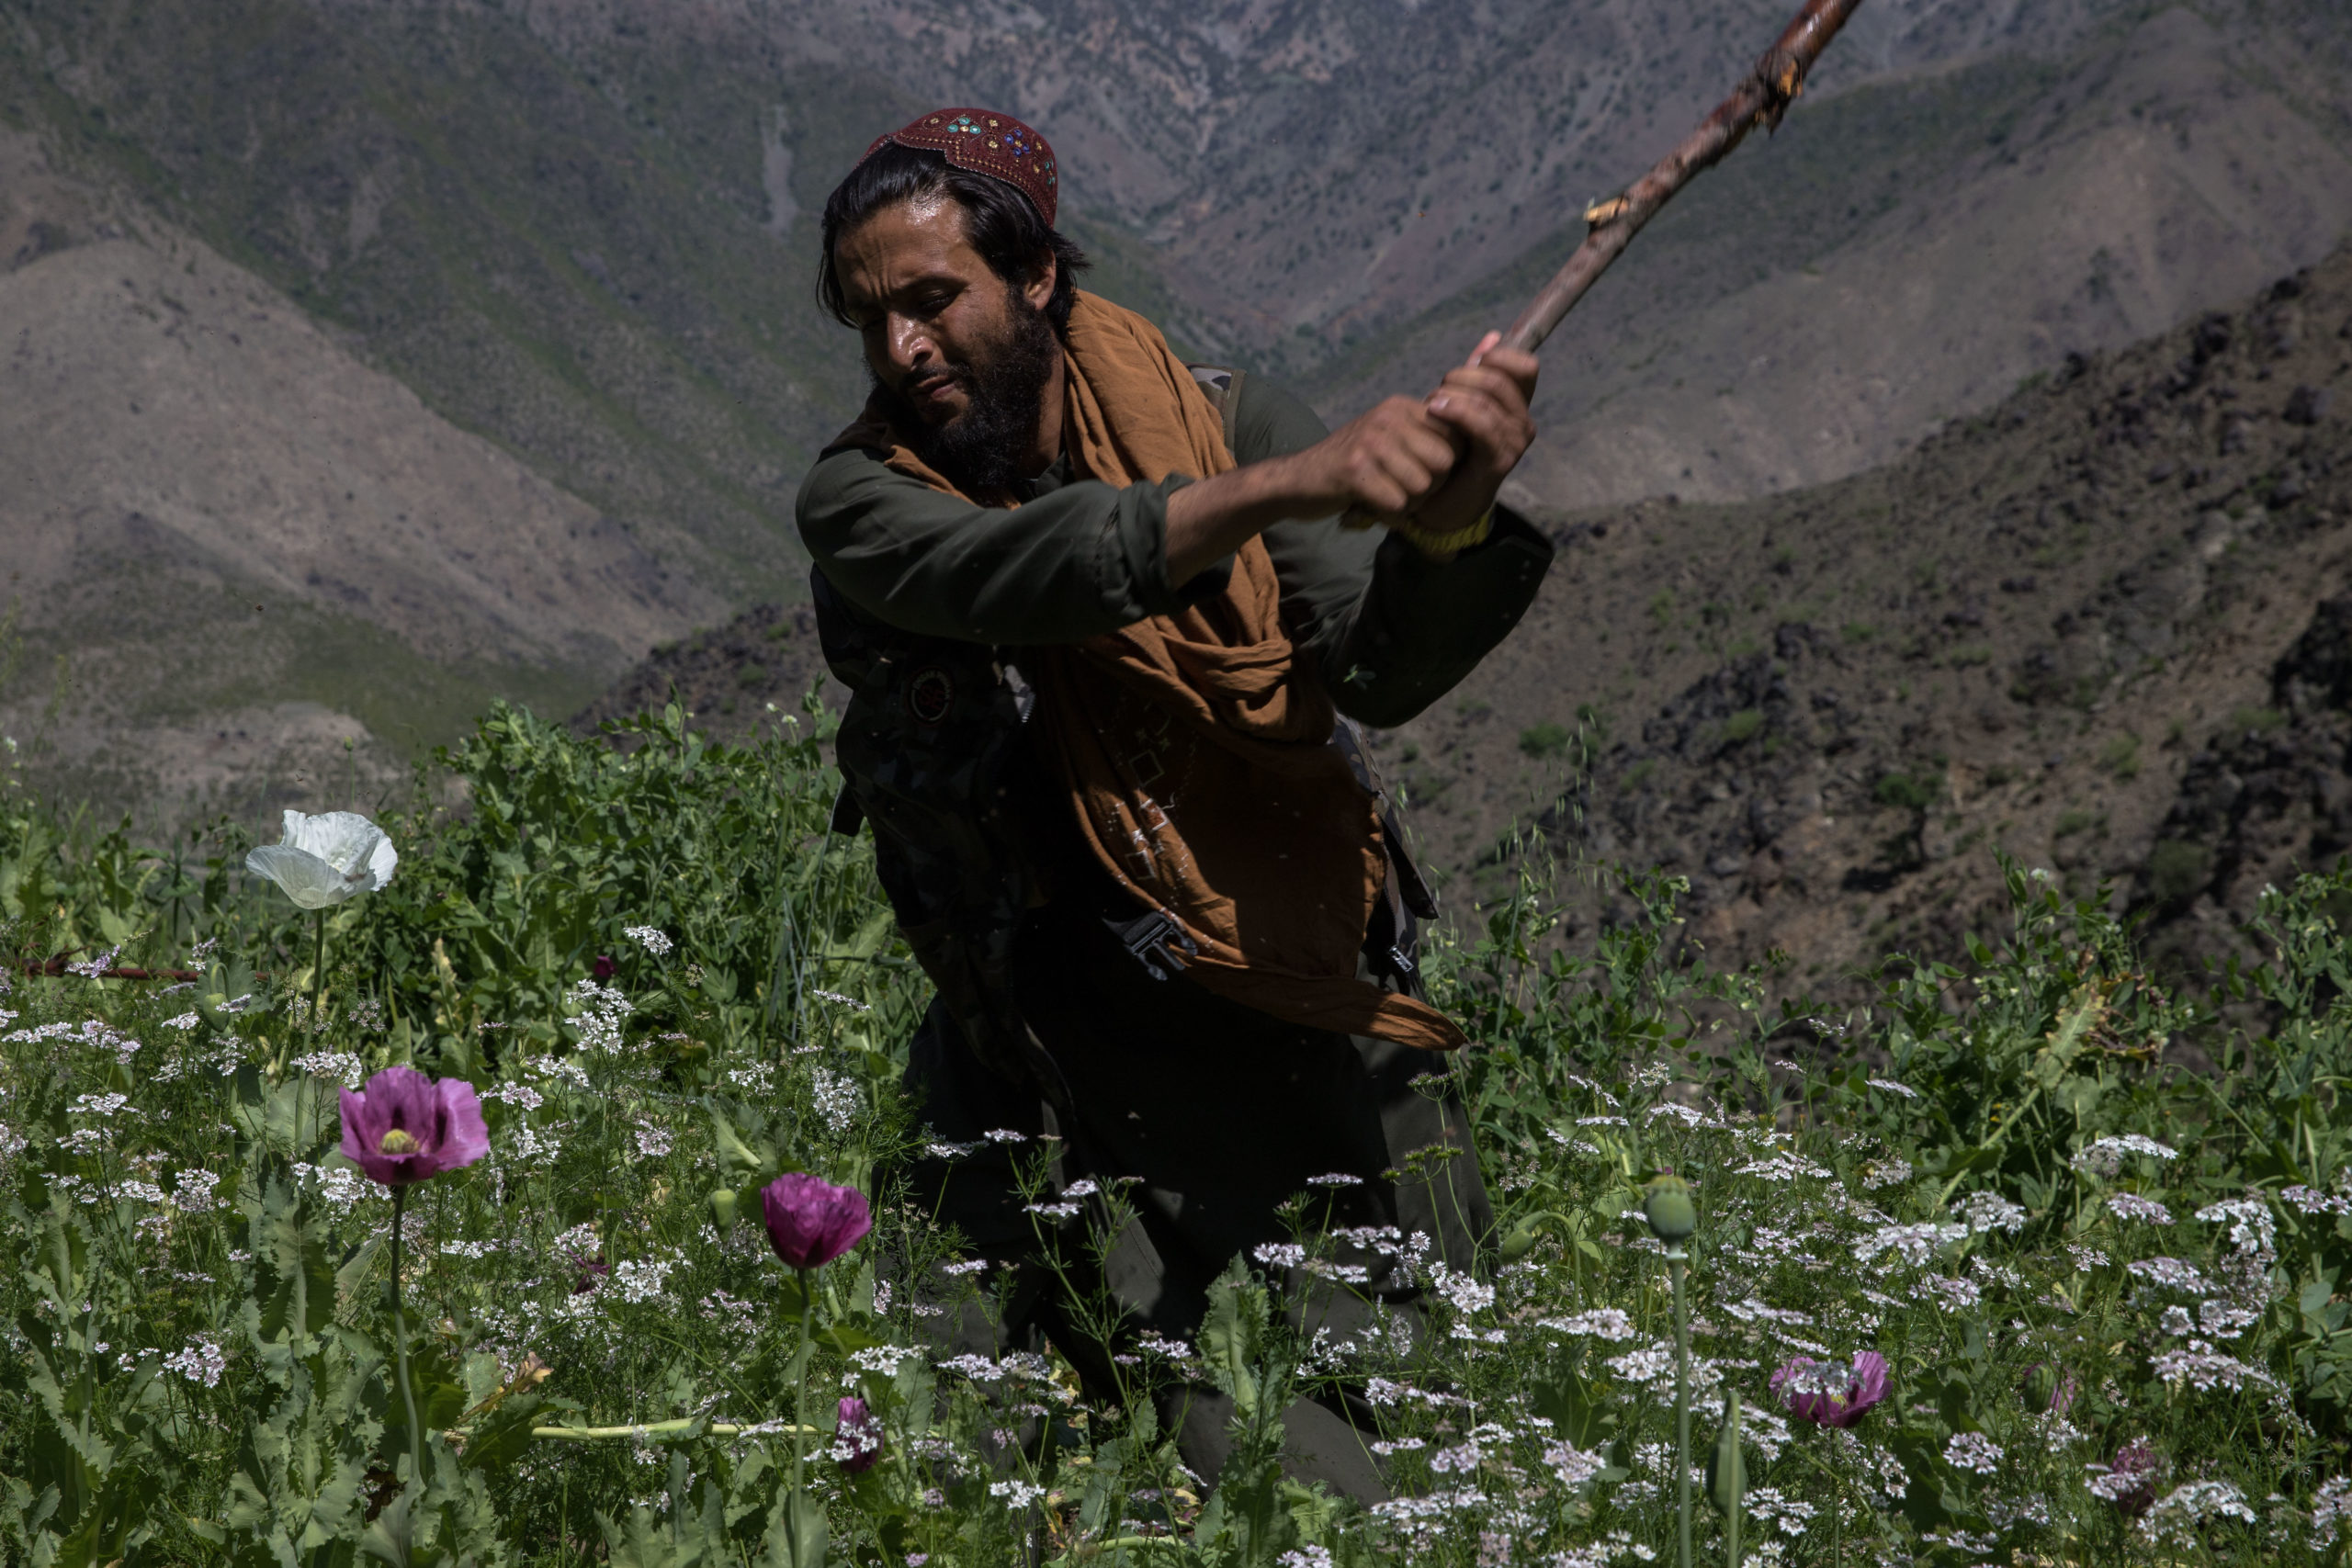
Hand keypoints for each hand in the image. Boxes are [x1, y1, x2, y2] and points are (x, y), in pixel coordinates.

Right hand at [1286, 394, 1464, 518]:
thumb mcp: (1389, 437)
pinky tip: (1370, 507)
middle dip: (1430, 487)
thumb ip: (1425, 435)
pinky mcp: (1354, 470)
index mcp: (1401, 406)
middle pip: (1444, 463)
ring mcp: (1370, 441)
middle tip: (1401, 490)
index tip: (1419, 472)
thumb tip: (1474, 434)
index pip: (1455, 436)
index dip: (1445, 465)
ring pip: (1422, 486)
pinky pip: (1397, 503)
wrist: (1298, 480)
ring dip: (1408, 504)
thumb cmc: (1352, 466)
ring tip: (1383, 497)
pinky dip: (1388, 515)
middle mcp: (1388, 417)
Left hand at [1408, 331, 1539, 545]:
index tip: (1469, 366)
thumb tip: (1493, 336)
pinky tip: (1435, 410)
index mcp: (1517, 406)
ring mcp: (1514, 444)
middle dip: (1463, 378)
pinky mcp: (1499, 461)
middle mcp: (1523, 423)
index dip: (1498, 357)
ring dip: (1454, 395)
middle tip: (1438, 391)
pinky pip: (1482, 424)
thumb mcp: (1461, 404)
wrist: (1442, 503)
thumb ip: (1476, 373)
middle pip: (1501, 379)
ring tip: (1431, 405)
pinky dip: (1456, 411)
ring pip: (1489, 399)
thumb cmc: (1449, 452)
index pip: (1525, 366)